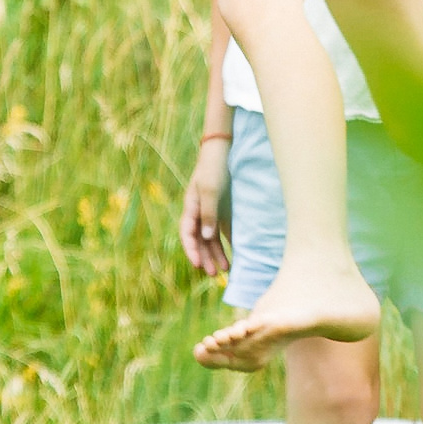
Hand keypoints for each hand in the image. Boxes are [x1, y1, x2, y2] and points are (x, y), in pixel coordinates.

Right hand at [178, 135, 230, 276]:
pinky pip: (223, 231)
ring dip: (216, 254)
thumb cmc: (214, 167)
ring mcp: (211, 211)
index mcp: (191, 206)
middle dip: (206, 257)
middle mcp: (199, 212)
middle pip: (199, 240)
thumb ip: (208, 213)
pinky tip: (234, 255)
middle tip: (214, 274)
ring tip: (226, 270)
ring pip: (211, 239)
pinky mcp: (223, 210)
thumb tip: (206, 237)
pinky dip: (227, 244)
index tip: (198, 265)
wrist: (224, 148)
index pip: (187, 234)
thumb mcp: (210, 190)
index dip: (191, 250)